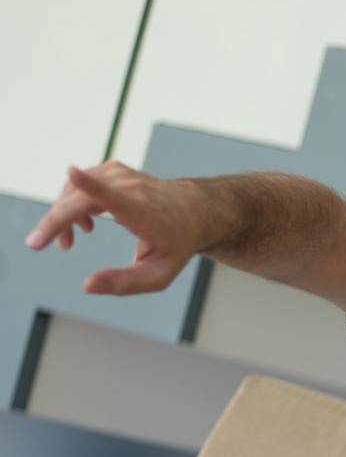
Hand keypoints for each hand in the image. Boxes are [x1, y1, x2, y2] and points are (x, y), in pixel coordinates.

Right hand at [24, 162, 214, 294]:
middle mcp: (132, 188)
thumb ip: (124, 283)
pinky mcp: (114, 170)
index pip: (115, 196)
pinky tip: (83, 226)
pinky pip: (80, 185)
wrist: (196, 212)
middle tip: (38, 244)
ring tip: (68, 243)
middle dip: (53, 221)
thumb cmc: (177, 246)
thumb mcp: (159, 275)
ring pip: (74, 191)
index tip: (72, 172)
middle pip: (79, 199)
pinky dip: (71, 204)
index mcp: (143, 212)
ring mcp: (122, 175)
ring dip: (61, 216)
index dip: (90, 184)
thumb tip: (86, 286)